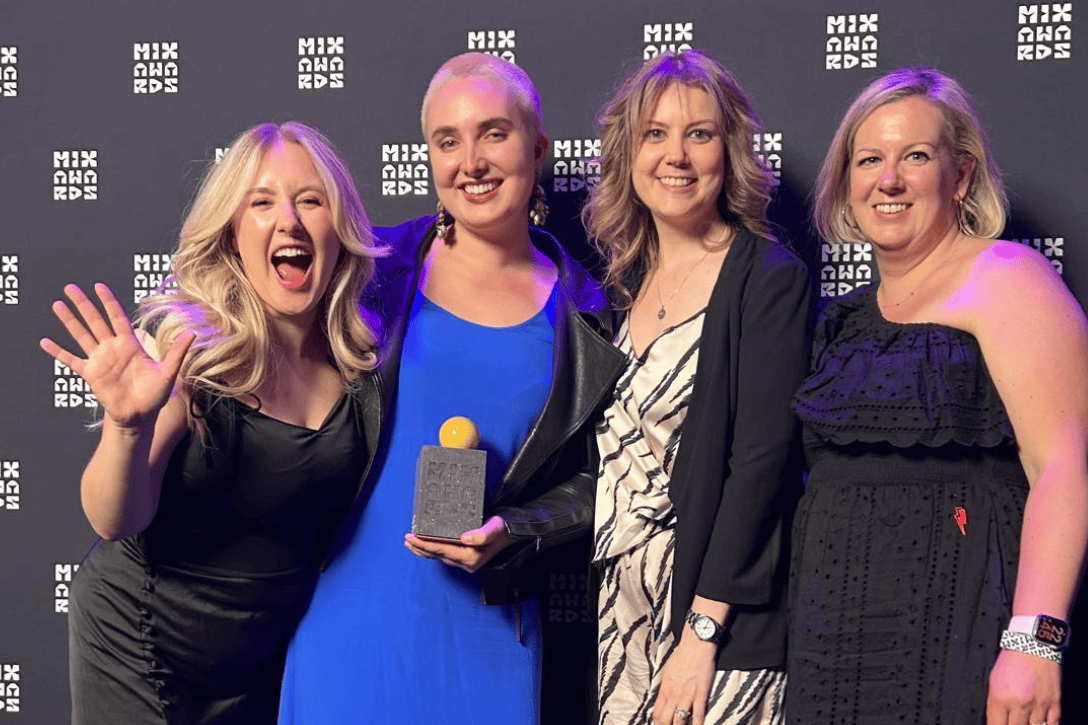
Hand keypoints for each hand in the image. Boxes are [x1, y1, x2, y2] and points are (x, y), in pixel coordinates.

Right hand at [39, 283, 194, 430]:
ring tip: (57, 305)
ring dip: (69, 321)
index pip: (117, 317)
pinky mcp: (90, 374)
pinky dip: (58, 352)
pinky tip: (44, 342)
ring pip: (81, 335)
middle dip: (83, 304)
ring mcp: (99, 360)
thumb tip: (193, 333)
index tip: (99, 286)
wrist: (140, 415)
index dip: (108, 302)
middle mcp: (112, 348)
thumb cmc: (155, 394)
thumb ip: (177, 352)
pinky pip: (71, 360)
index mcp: (130, 344)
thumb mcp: (168, 372)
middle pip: (95, 321)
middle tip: (70, 287)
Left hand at [404, 515, 512, 571]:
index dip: (424, 544)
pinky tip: (426, 545)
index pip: (441, 550)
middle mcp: (466, 562)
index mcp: (471, 557)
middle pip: (437, 555)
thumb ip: (482, 535)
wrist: (514, 532)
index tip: (411, 536)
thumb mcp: (495, 528)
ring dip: (424, 550)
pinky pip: (444, 555)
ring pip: (439, 556)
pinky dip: (433, 550)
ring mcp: (465, 561)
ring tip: (411, 542)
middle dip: (420, 547)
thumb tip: (465, 539)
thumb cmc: (504, 528)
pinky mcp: (465, 557)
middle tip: (407, 538)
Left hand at [652, 634, 716, 724]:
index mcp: (665, 688)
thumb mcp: (668, 671)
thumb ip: (666, 687)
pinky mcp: (700, 693)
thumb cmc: (683, 655)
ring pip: (679, 720)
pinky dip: (698, 724)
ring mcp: (687, 695)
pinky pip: (698, 713)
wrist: (696, 644)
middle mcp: (673, 694)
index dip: (657, 723)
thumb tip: (663, 698)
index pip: (657, 712)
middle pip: (665, 719)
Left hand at [986, 648, 1060, 724]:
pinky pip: (1052, 724)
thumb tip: (996, 720)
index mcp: (1000, 698)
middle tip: (1012, 719)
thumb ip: (995, 705)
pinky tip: (1038, 721)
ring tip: (1024, 717)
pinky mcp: (1054, 703)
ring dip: (1028, 724)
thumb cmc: (1011, 660)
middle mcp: (1020, 704)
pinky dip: (1045, 724)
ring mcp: (1039, 705)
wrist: (1034, 646)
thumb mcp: (994, 681)